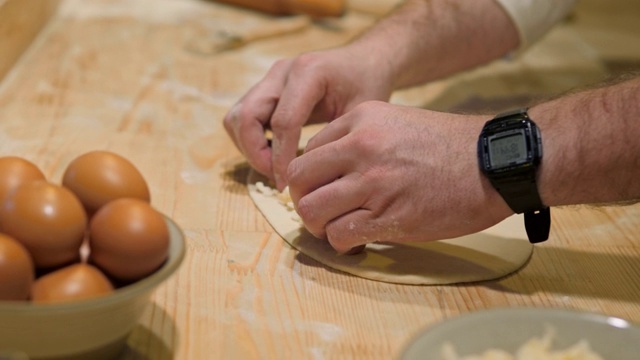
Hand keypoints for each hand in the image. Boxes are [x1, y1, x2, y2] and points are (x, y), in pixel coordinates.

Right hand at [223, 47, 393, 189]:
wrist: (364, 61)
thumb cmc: (367, 84)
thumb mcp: (362, 112)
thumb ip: (337, 140)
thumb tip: (312, 178)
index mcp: (308, 72)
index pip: (282, 121)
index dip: (280, 158)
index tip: (286, 184)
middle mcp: (281, 72)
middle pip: (246, 116)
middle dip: (255, 153)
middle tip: (277, 178)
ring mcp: (269, 79)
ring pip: (237, 118)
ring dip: (249, 148)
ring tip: (274, 169)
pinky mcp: (264, 89)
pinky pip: (243, 118)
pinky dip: (251, 141)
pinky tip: (275, 156)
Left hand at [287, 101, 512, 252]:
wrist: (495, 163)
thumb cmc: (449, 145)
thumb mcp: (397, 121)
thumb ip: (360, 139)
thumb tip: (329, 171)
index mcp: (361, 119)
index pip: (307, 151)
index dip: (310, 176)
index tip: (322, 189)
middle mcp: (360, 147)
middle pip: (299, 180)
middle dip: (304, 200)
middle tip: (321, 212)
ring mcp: (373, 182)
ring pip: (311, 210)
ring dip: (319, 226)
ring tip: (336, 229)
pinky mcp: (388, 216)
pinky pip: (339, 234)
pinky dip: (341, 243)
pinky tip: (356, 242)